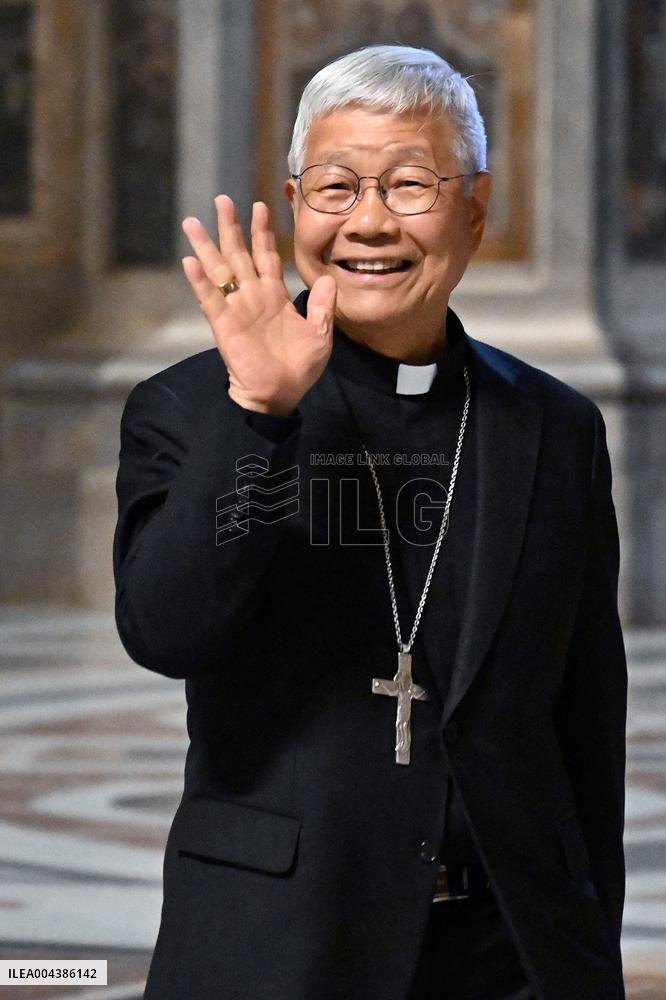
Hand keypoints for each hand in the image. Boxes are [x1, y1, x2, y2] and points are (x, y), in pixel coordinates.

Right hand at [181, 196, 336, 415]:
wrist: (281, 394)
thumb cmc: (299, 367)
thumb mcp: (320, 334)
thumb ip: (323, 306)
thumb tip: (330, 278)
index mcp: (274, 296)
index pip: (266, 256)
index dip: (262, 232)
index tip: (260, 205)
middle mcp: (253, 297)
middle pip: (239, 254)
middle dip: (230, 227)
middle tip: (222, 199)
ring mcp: (236, 309)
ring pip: (219, 271)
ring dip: (206, 246)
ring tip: (192, 221)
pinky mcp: (224, 326)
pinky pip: (210, 300)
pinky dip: (200, 282)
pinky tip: (189, 263)